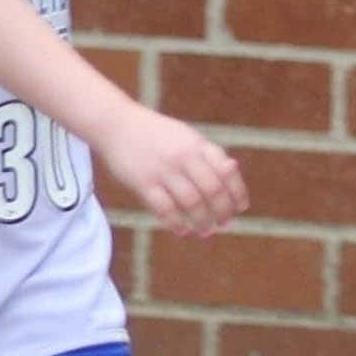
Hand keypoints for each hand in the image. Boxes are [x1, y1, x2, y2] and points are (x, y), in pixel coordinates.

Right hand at [96, 103, 247, 235]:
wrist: (116, 124)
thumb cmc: (155, 133)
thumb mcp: (185, 136)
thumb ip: (208, 152)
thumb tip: (233, 170)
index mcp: (197, 145)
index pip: (227, 173)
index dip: (237, 193)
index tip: (239, 208)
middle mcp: (183, 156)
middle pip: (212, 191)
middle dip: (221, 212)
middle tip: (223, 224)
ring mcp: (163, 170)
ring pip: (191, 203)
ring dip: (201, 222)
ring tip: (204, 231)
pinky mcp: (143, 182)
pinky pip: (164, 208)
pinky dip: (175, 223)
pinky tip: (180, 229)